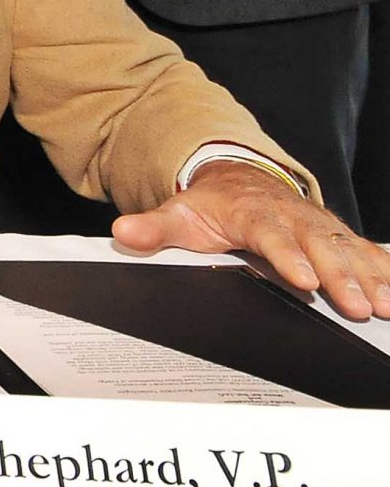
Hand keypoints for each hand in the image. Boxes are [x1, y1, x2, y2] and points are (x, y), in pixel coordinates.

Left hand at [112, 161, 389, 321]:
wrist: (239, 180)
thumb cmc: (212, 206)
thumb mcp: (180, 214)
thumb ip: (155, 227)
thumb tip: (124, 231)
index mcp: (254, 213)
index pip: (272, 235)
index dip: (288, 257)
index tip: (303, 279)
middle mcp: (293, 218)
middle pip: (319, 246)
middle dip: (339, 276)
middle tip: (355, 306)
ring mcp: (319, 226)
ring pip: (348, 250)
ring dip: (369, 277)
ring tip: (384, 305)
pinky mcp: (338, 236)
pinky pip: (366, 251)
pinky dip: (385, 269)